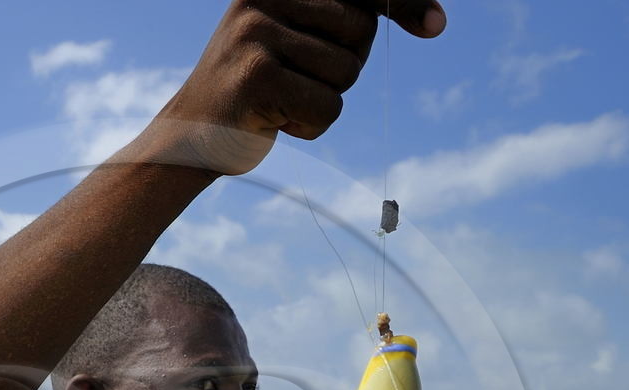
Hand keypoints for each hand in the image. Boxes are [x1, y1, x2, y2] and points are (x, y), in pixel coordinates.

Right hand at [151, 0, 446, 174]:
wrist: (191, 137)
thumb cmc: (255, 89)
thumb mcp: (293, 38)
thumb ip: (341, 18)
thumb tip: (432, 15)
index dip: (403, 1)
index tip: (436, 22)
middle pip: (359, 29)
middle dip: (345, 65)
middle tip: (300, 81)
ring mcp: (256, 33)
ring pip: (347, 70)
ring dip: (326, 99)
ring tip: (283, 101)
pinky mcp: (257, 76)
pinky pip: (328, 106)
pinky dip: (312, 126)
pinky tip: (276, 123)